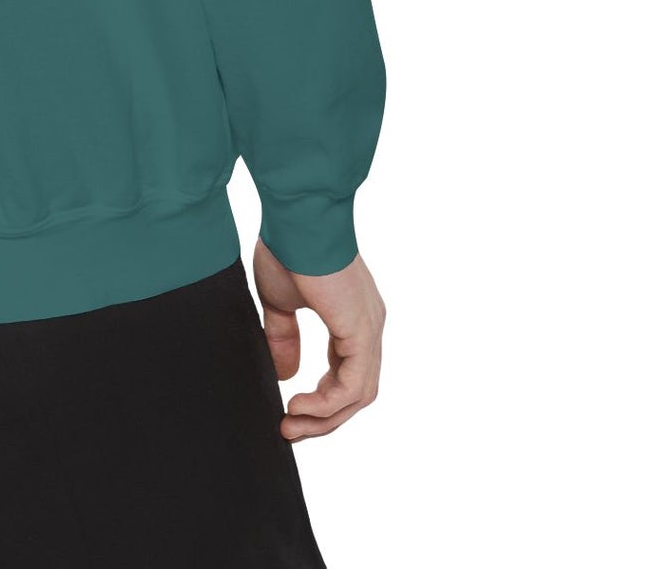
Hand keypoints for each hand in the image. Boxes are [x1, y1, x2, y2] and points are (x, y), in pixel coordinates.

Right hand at [251, 239, 384, 440]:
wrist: (297, 217)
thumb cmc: (287, 245)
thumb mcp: (279, 301)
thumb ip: (284, 337)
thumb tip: (286, 374)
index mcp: (352, 317)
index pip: (347, 374)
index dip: (320, 399)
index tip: (290, 411)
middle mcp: (368, 325)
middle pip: (356, 392)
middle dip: (321, 418)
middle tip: (288, 430)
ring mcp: (369, 328)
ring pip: (358, 394)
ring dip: (323, 417)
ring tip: (290, 424)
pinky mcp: (362, 331)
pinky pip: (353, 385)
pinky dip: (327, 403)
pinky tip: (298, 404)